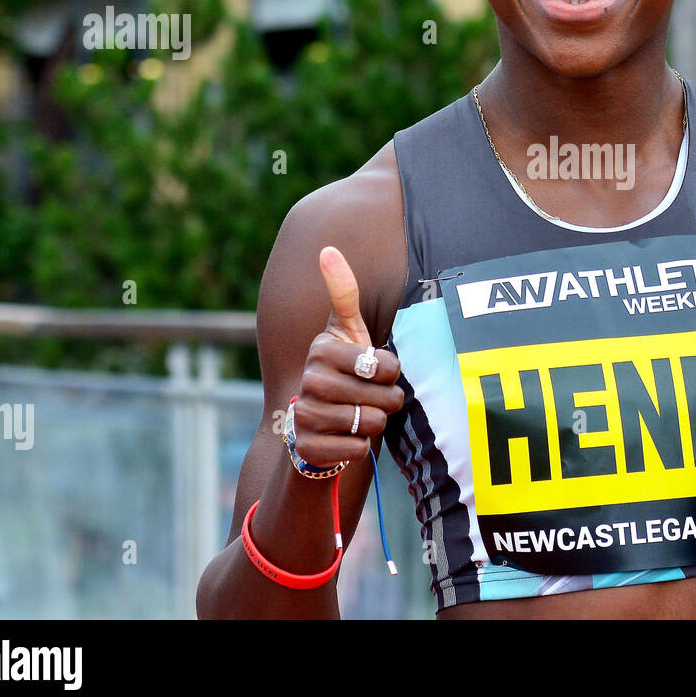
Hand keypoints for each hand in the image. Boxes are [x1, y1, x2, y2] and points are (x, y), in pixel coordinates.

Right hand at [289, 246, 404, 468]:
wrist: (316, 425)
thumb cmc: (344, 371)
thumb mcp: (347, 331)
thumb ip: (344, 293)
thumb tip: (327, 248)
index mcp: (322, 348)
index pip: (383, 364)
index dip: (390, 371)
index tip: (377, 370)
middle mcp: (309, 379)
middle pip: (383, 397)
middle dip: (388, 401)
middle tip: (373, 397)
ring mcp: (305, 414)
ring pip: (372, 423)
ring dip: (376, 424)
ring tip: (359, 416)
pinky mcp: (306, 446)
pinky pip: (357, 448)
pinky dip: (359, 447)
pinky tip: (344, 438)